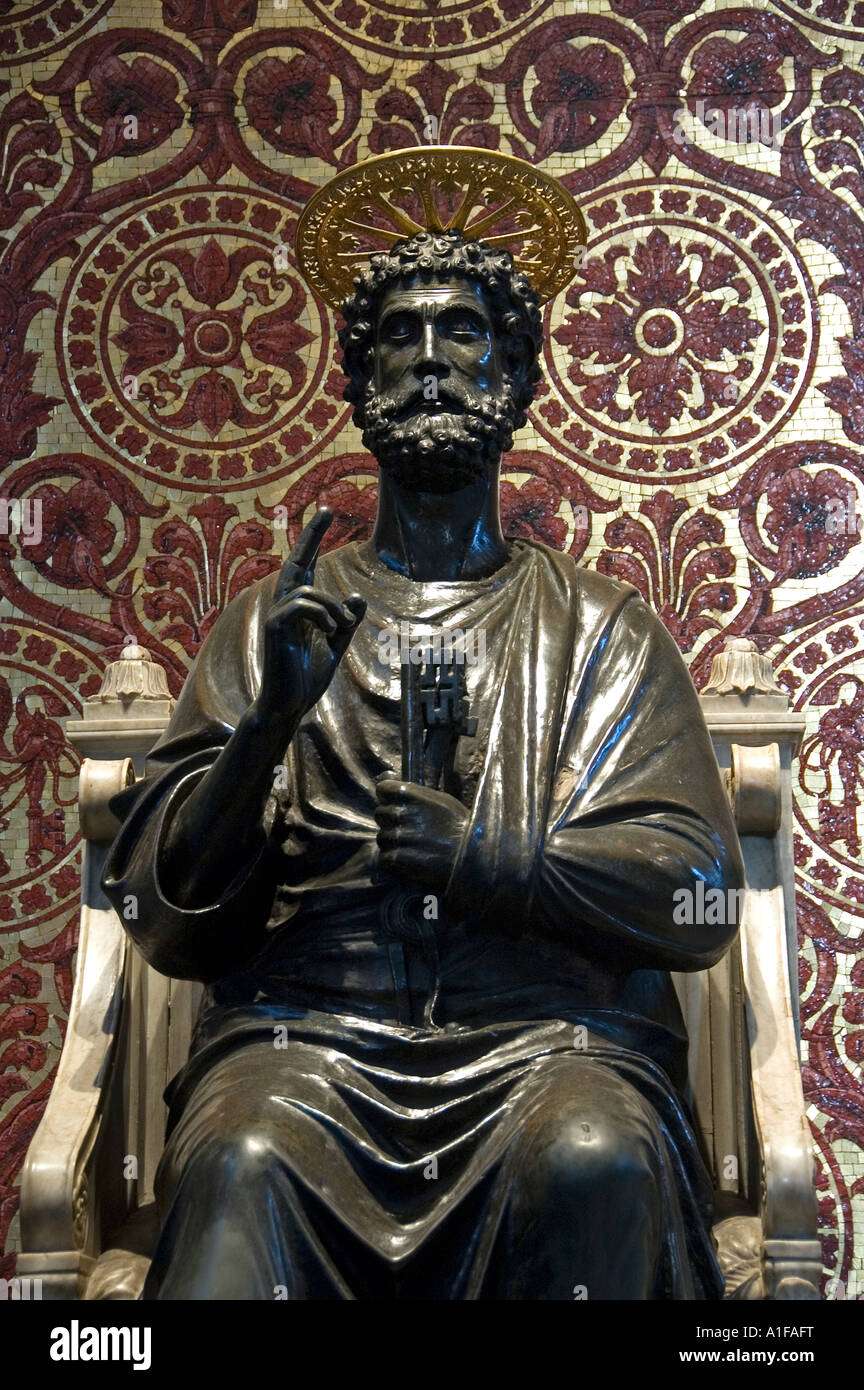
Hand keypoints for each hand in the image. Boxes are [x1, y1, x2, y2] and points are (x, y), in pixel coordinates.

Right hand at [254, 508, 365, 730]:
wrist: (289, 705)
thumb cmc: (307, 678)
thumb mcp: (335, 646)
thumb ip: (345, 623)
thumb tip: (357, 597)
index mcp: (298, 610)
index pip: (304, 568)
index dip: (313, 540)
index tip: (325, 513)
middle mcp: (283, 607)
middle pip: (295, 563)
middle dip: (311, 536)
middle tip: (327, 510)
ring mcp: (275, 616)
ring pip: (306, 590)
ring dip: (332, 607)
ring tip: (341, 628)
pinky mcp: (274, 628)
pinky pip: (300, 606)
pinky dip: (321, 614)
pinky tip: (330, 631)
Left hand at [374, 778, 468, 888]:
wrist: (472, 857)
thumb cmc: (461, 827)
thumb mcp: (442, 801)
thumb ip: (417, 795)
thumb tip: (394, 789)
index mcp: (410, 795)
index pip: (383, 789)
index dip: (388, 798)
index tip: (397, 805)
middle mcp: (400, 813)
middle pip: (380, 814)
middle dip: (391, 821)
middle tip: (409, 831)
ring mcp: (397, 836)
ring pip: (382, 837)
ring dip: (393, 843)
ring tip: (412, 848)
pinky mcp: (396, 858)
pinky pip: (384, 858)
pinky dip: (394, 861)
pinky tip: (410, 861)